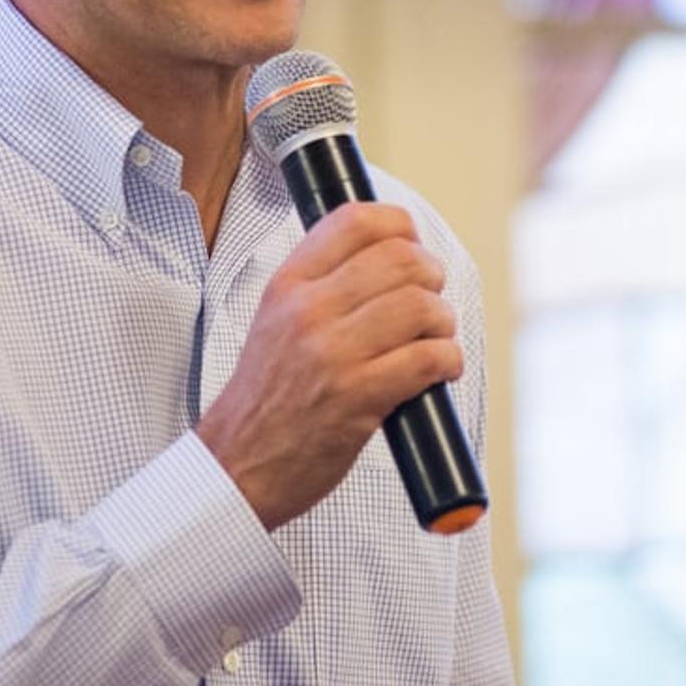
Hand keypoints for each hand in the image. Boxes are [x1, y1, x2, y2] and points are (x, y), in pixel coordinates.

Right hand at [195, 203, 462, 530]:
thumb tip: (388, 254)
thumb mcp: (275, 320)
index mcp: (289, 285)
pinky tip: (437, 370)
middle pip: (401, 258)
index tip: (412, 245)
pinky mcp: (359, 396)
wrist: (238, 464)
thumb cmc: (266, 397)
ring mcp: (334, 353)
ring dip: (442, 322)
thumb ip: (321, 284)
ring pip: (421, 306)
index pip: (355, 220)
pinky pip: (429, 358)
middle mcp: (309, 310)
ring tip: (433, 339)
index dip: (400, 226)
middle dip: (431, 277)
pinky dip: (447, 361)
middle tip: (429, 301)